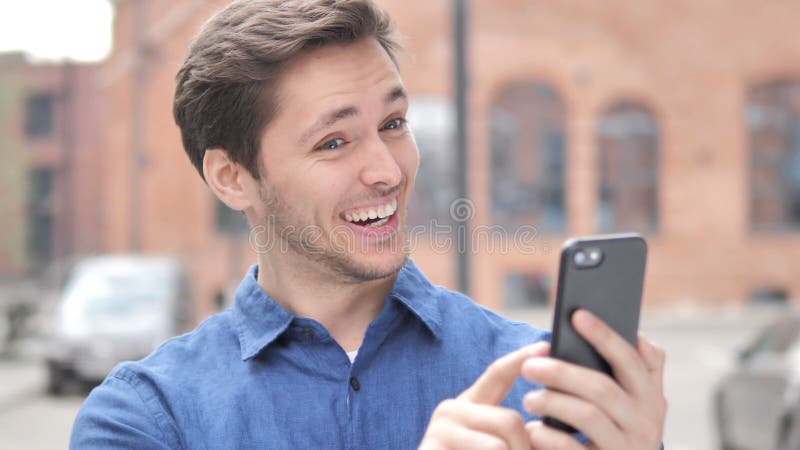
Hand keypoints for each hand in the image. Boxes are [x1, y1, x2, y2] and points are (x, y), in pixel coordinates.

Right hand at [419, 342, 548, 449]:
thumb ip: (516, 435)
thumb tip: (539, 427)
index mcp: (470, 408)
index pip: (497, 374)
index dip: (521, 359)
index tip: (545, 344)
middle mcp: (451, 411)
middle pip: (509, 420)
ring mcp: (439, 428)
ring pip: (500, 443)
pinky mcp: (431, 447)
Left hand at [521, 310, 665, 449]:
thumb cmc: (616, 432)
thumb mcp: (634, 403)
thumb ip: (631, 370)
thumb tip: (611, 329)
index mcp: (651, 397)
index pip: (631, 359)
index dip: (605, 336)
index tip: (577, 316)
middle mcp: (646, 422)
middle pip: (602, 388)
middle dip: (562, 372)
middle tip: (530, 366)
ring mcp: (628, 447)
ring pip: (588, 416)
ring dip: (553, 403)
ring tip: (528, 399)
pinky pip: (574, 449)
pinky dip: (550, 438)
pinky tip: (532, 430)